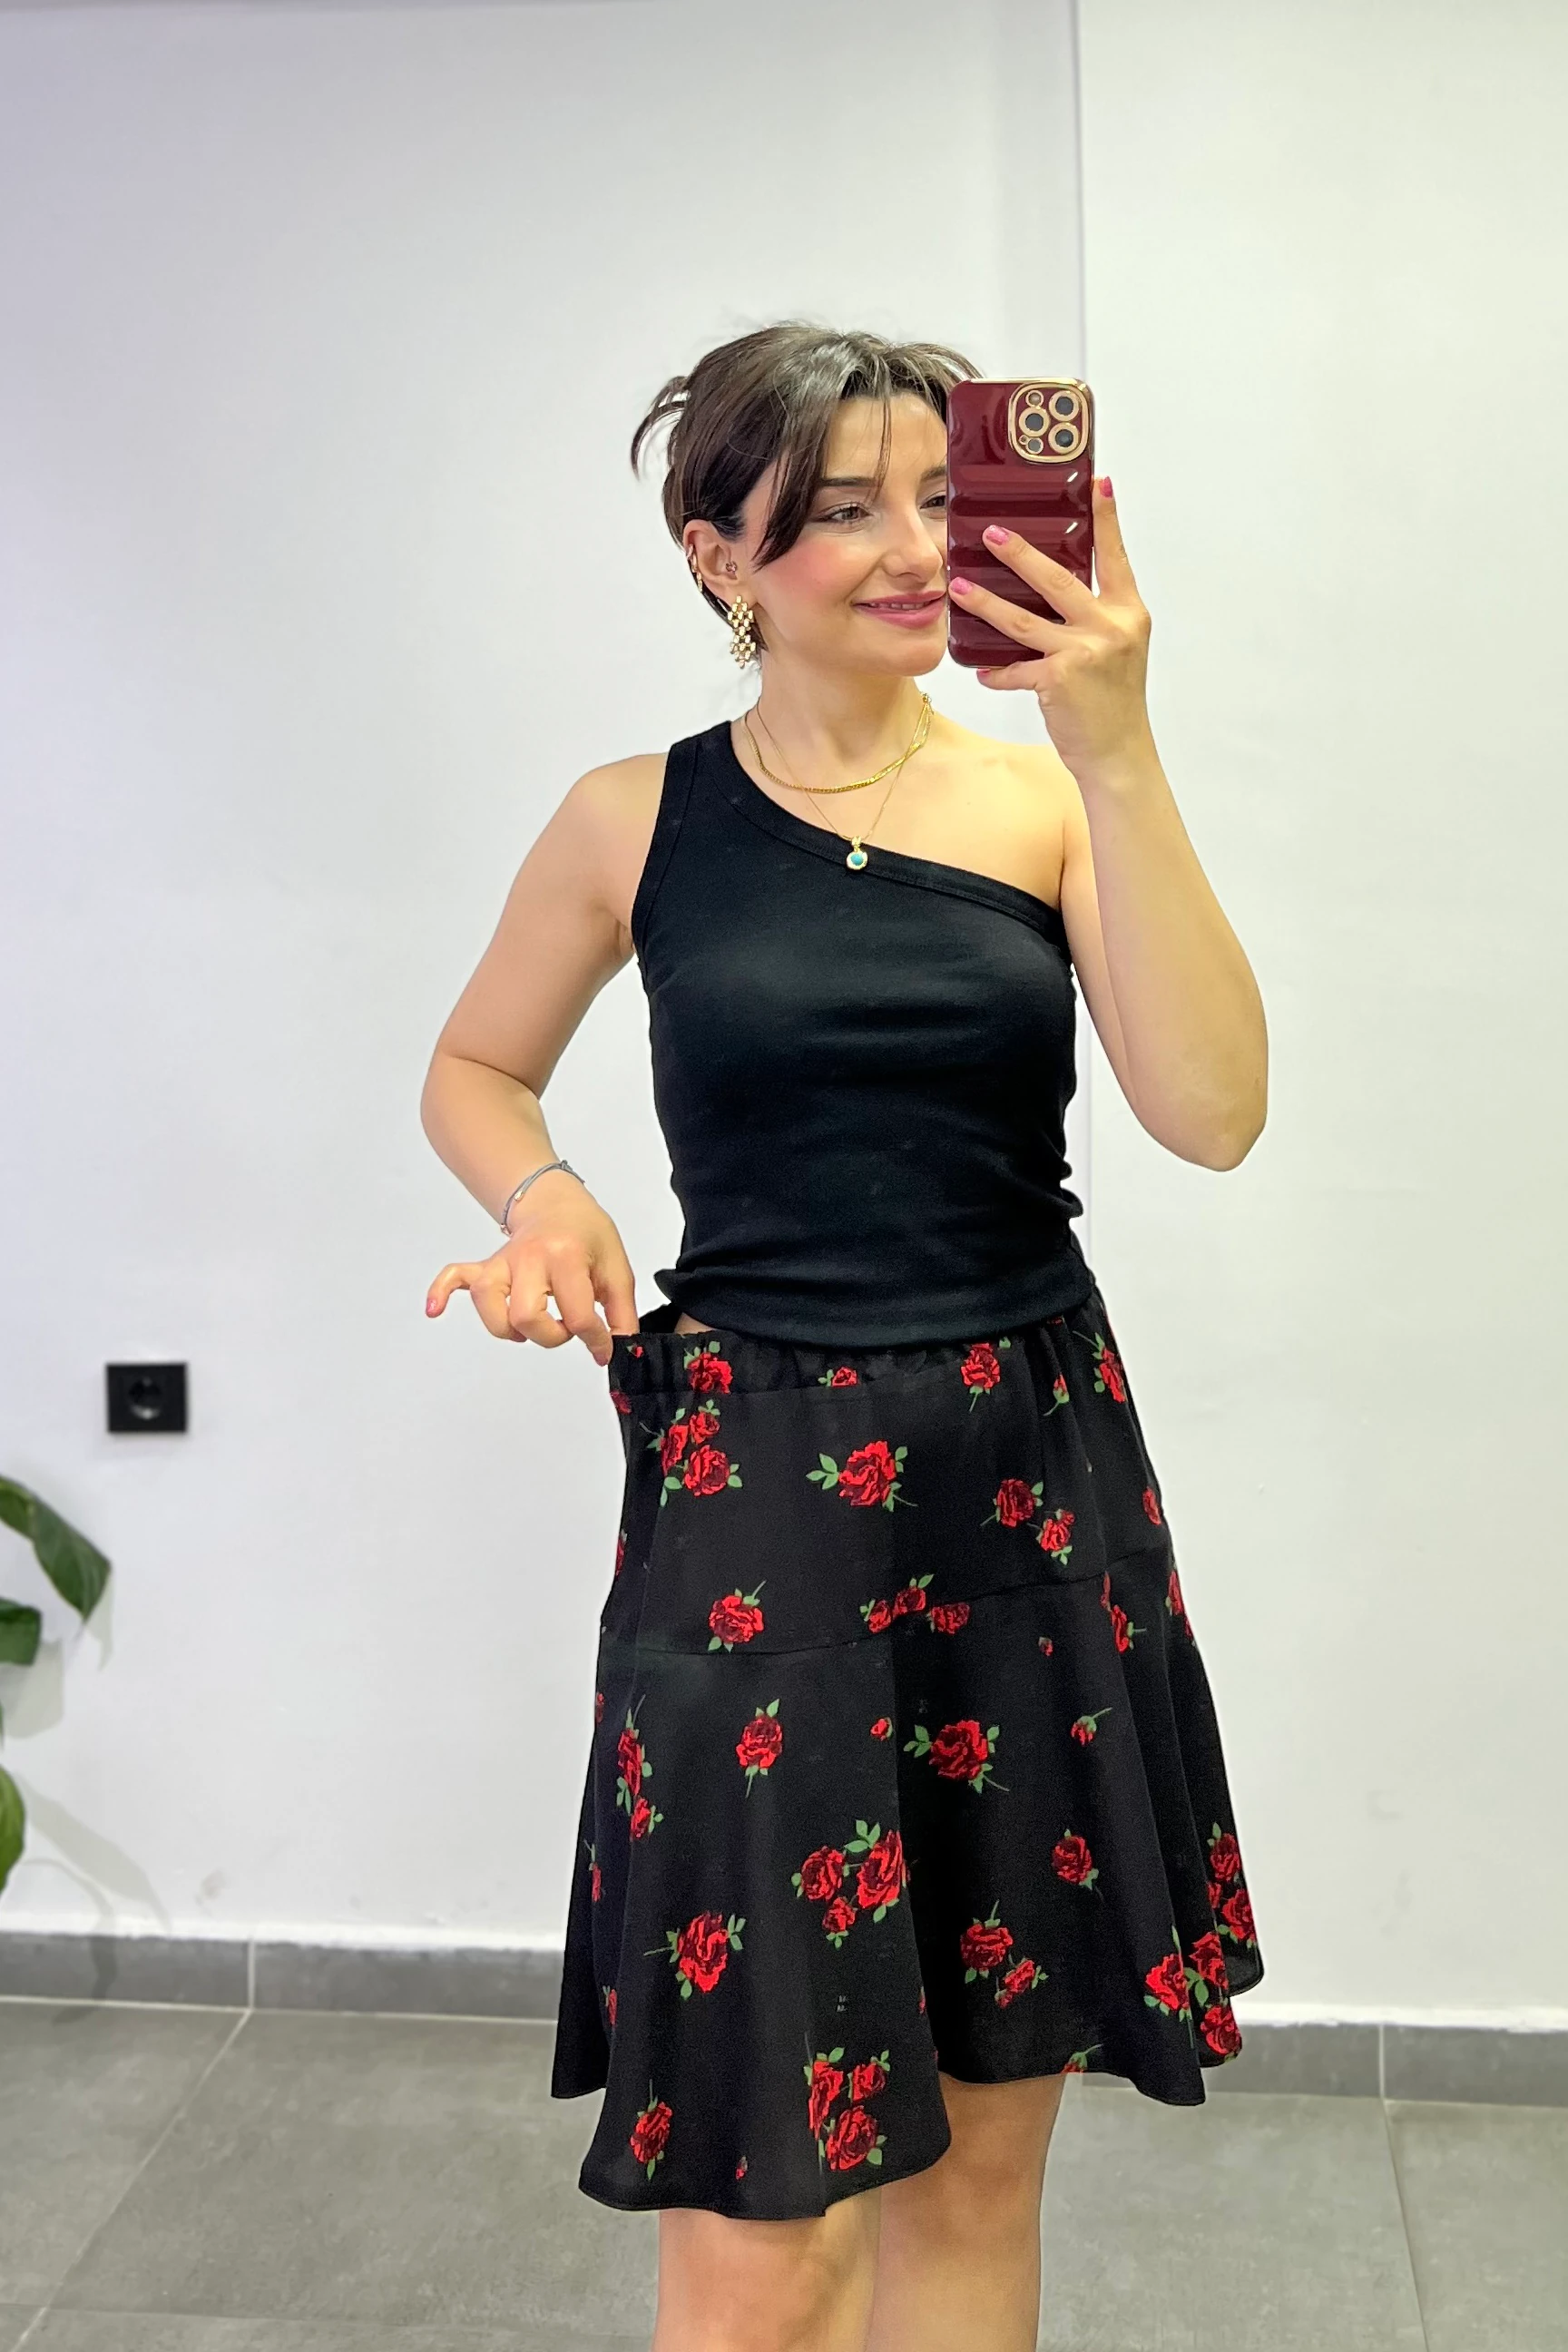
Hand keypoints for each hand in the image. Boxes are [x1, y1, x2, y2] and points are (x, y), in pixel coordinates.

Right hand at [424, 1175, 637, 1367]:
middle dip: (549, 1335)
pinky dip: (441, 1291)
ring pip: (489, 1304)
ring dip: (508, 1328)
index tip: (601, 1346)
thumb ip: (622, 1312)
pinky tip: (435, 1309)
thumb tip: (618, 1348)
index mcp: (566, 1256)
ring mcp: (504, 1261)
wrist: (557, 1202)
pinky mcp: (486, 1265)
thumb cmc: (586, 1233)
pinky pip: (454, 1275)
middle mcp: (530, 1258)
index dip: (595, 1339)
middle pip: (525, 1315)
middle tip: (565, 1327)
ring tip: (528, 1328)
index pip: (577, 1314)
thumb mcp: (616, 1268)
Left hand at [947, 478, 1153, 781]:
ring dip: (985, 603)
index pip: (1115, 557)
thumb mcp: (1117, 649)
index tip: (1097, 483)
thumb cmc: (1113, 701)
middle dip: (1020, 553)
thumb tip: (1047, 589)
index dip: (1106, 520)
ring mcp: (1084, 652)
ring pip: (1023, 620)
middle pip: (1057, 578)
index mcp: (1129, 613)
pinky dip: (996, 671)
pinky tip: (980, 669)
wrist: (1118, 753)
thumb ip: (1093, 616)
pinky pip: (1015, 669)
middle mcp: (1109, 627)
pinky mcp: (1058, 680)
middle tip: (991, 532)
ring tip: (958, 586)